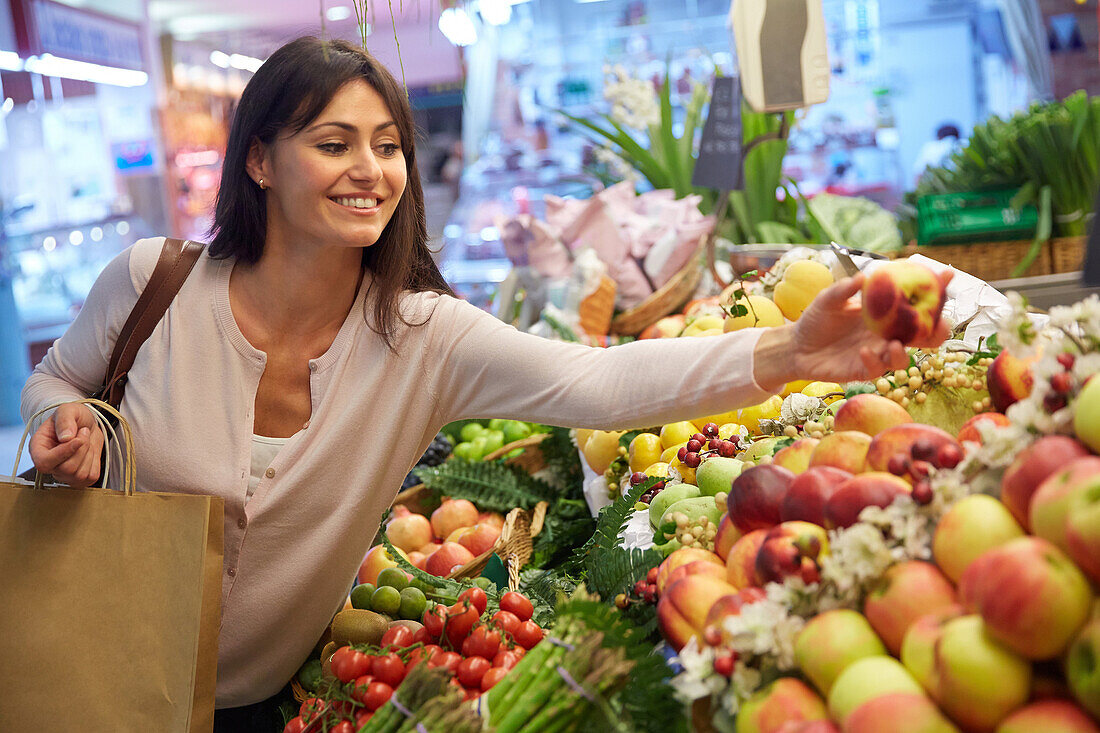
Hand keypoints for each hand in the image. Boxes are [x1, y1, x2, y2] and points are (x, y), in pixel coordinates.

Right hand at [28, 403, 104, 487]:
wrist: (86, 424)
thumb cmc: (73, 418)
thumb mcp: (68, 410)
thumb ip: (65, 420)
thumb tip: (65, 438)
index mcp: (38, 449)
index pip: (44, 462)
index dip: (63, 453)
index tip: (78, 439)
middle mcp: (49, 465)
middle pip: (67, 469)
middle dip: (82, 448)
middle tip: (84, 431)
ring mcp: (64, 474)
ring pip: (80, 474)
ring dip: (90, 453)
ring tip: (86, 440)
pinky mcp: (80, 479)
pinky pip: (92, 476)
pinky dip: (95, 461)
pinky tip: (90, 451)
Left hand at [788, 270, 953, 383]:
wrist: (795, 346)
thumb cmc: (816, 320)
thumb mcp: (828, 300)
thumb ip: (844, 289)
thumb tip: (863, 277)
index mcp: (884, 314)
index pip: (914, 303)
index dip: (934, 290)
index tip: (947, 276)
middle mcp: (885, 334)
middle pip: (922, 336)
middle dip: (937, 331)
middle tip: (938, 325)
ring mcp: (876, 354)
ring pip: (903, 357)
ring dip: (903, 352)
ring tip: (894, 343)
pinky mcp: (862, 370)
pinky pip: (876, 369)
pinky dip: (873, 361)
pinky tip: (863, 351)